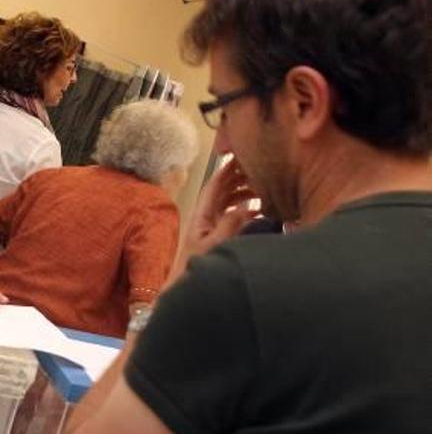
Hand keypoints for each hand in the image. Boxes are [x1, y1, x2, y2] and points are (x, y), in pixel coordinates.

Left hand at [164, 160, 258, 290]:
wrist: (186, 290)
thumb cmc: (196, 267)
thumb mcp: (215, 244)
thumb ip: (230, 224)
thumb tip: (246, 207)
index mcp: (201, 215)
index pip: (214, 186)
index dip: (226, 171)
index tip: (239, 158)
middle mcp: (205, 218)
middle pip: (223, 192)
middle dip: (238, 180)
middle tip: (257, 171)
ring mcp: (211, 228)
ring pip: (229, 204)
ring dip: (243, 195)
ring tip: (262, 189)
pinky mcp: (217, 239)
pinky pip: (233, 219)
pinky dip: (245, 212)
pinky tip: (258, 212)